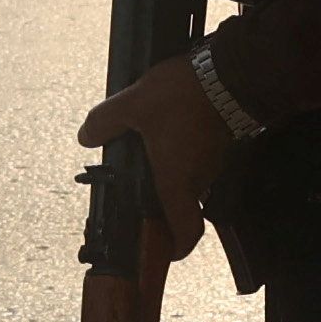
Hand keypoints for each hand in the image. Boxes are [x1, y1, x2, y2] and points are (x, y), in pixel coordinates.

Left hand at [75, 55, 234, 248]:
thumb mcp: (134, 105)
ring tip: (150, 141)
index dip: (175, 248)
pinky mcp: (225, 140)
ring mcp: (216, 160)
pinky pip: (201, 153)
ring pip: (192, 175)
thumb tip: (87, 137)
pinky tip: (171, 122)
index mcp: (177, 184)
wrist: (233, 71)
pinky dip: (185, 146)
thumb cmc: (188, 96)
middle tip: (138, 178)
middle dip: (160, 194)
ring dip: (173, 166)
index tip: (164, 250)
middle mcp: (201, 179)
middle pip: (182, 202)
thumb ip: (106, 122)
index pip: (185, 234)